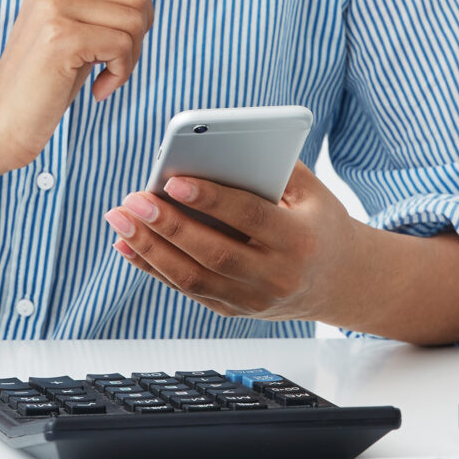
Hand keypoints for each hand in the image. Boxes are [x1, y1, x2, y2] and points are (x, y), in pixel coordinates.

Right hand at [0, 0, 151, 173]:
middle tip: (116, 62)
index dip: (139, 12)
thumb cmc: (42, 82)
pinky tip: (97, 88)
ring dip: (130, 58)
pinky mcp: (61, 36)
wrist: (1, 120)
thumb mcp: (79, 30)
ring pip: (134, 20)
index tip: (118, 41)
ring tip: (104, 76)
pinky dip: (119, 74)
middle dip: (140, 33)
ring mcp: (54, 7)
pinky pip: (122, 46)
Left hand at [102, 160, 360, 321]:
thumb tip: (213, 148)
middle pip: (214, 252)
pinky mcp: (234, 310)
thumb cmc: (318, 222)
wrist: (339, 280)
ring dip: (150, 250)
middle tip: (132, 201)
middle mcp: (277, 276)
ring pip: (193, 278)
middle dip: (168, 226)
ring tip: (120, 221)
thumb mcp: (310, 190)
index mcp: (300, 240)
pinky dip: (154, 268)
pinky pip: (188, 289)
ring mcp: (253, 300)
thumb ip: (271, 167)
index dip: (211, 200)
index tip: (173, 181)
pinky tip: (128, 245)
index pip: (250, 217)